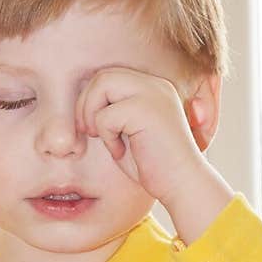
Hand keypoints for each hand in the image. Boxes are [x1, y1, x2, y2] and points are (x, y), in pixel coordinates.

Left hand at [74, 66, 209, 206]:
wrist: (182, 185)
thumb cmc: (152, 165)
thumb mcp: (127, 130)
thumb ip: (110, 110)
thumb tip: (79, 101)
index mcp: (152, 87)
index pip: (110, 76)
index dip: (92, 100)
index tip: (91, 128)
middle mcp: (155, 85)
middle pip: (103, 75)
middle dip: (86, 104)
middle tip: (90, 132)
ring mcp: (153, 94)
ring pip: (102, 84)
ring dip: (92, 115)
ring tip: (104, 138)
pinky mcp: (148, 111)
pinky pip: (106, 115)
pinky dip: (107, 137)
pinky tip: (120, 152)